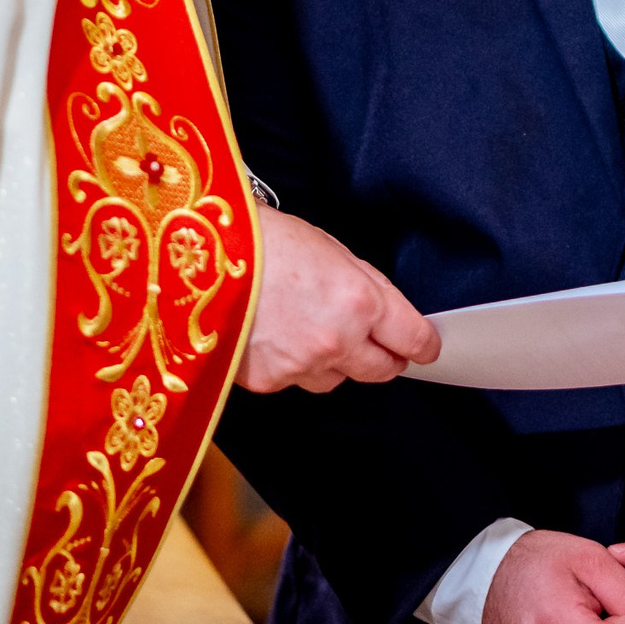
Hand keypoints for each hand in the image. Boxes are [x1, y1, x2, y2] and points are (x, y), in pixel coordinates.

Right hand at [237, 204, 439, 392]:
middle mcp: (337, 340)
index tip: (425, 346)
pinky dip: (290, 365)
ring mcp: (301, 365)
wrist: (199, 256)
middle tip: (376, 344)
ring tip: (305, 328)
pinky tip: (272, 335)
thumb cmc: (263, 241)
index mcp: (360, 301)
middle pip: (381, 370)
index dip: (423, 344)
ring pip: (335, 379)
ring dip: (333, 362)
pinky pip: (294, 381)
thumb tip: (384, 314)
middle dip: (383, 358)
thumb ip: (363, 287)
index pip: (412, 338)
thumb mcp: (331, 250)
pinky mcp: (268, 382)